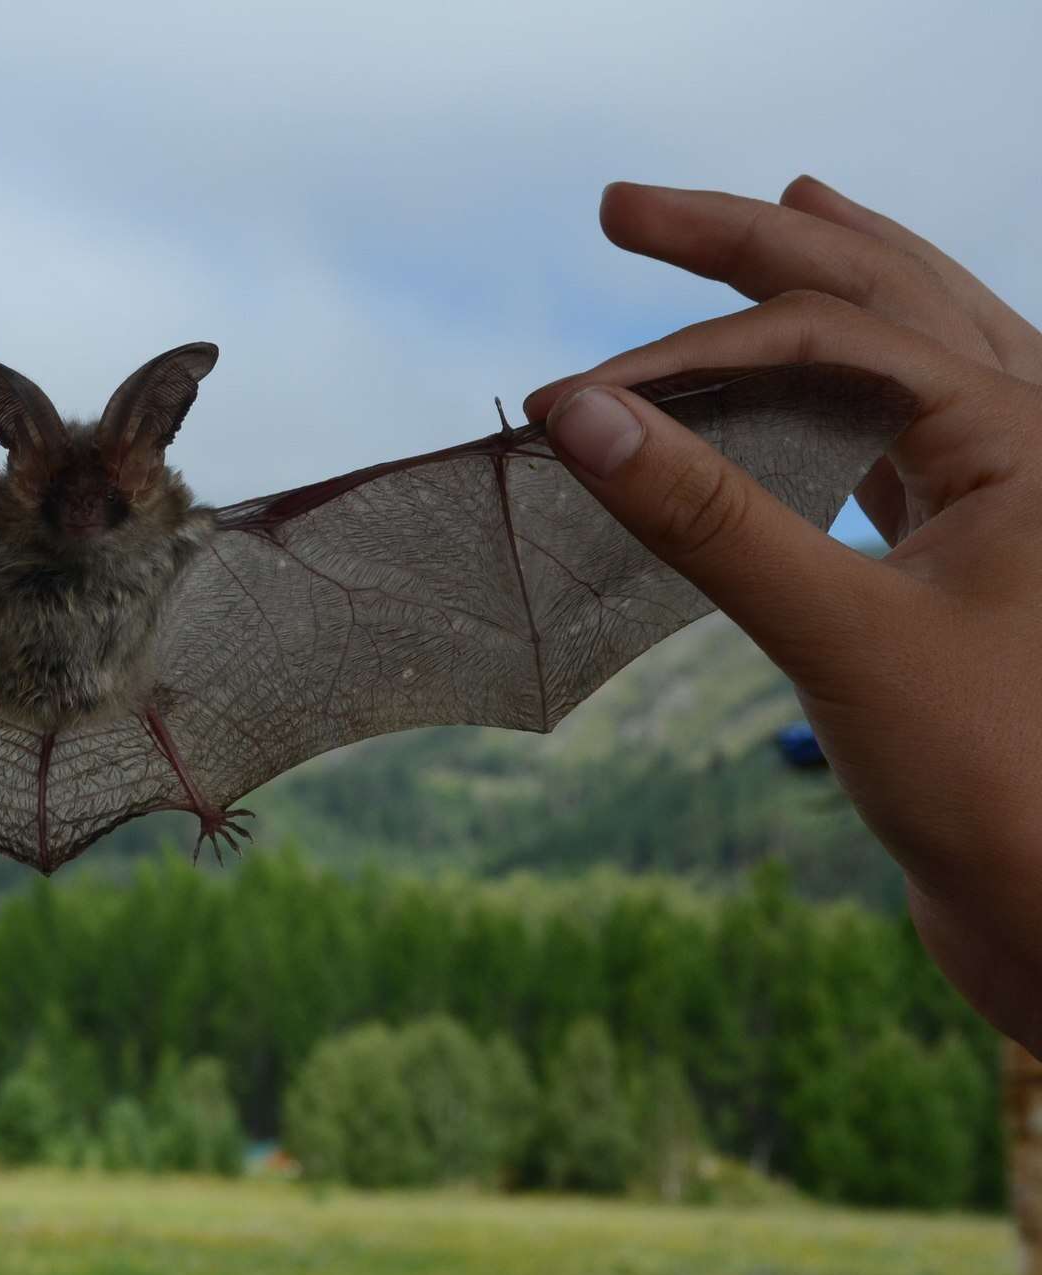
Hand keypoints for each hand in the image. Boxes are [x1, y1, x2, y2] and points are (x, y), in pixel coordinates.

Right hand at [526, 178, 1041, 1050]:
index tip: (562, 393)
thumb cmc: (998, 783)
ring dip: (825, 285)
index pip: (828, 334)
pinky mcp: (978, 557)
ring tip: (771, 209)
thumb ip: (707, 517)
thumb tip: (578, 416)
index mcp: (1026, 429)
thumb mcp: (841, 635)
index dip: (684, 349)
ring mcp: (1009, 494)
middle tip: (625, 211)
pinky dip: (836, 392)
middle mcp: (1032, 435)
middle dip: (753, 240)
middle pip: (881, 292)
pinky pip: (902, 434)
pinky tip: (804, 381)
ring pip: (909, 347)